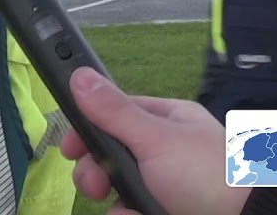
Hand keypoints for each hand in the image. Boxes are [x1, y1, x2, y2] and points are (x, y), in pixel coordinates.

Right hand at [60, 67, 250, 214]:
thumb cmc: (208, 175)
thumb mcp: (156, 139)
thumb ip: (114, 111)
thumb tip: (79, 74)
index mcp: (168, 120)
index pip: (115, 114)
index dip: (88, 129)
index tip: (68, 148)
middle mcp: (166, 150)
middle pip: (112, 154)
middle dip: (96, 171)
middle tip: (95, 185)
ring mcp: (167, 183)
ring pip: (120, 188)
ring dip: (114, 200)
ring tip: (125, 209)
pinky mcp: (166, 208)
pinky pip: (132, 209)